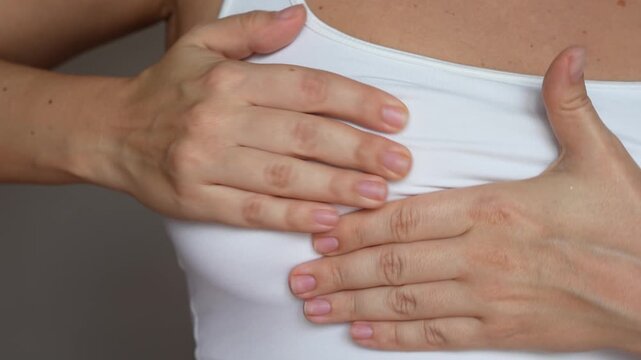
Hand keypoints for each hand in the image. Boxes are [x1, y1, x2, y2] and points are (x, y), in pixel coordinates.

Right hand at [100, 5, 411, 230]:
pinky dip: (293, 218)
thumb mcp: (201, 45)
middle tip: (402, 162)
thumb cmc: (167, 89)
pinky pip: (253, 211)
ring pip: (284, 176)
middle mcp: (219, 119)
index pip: (306, 87)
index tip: (395, 116)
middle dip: (358, 149)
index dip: (355, 101)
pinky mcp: (197, 200)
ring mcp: (207, 163)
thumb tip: (300, 15)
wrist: (111, 133)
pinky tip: (329, 220)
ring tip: (379, 193)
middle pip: (303, 134)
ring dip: (336, 186)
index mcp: (228, 79)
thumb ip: (252, 31)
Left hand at [289, 47, 640, 352]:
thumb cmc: (628, 225)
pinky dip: (397, 338)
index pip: (406, 218)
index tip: (322, 232)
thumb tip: (566, 56)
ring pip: (405, 303)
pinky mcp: (502, 332)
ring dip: (354, 305)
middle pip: (392, 263)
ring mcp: (488, 298)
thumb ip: (568, 107)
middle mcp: (481, 256)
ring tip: (315, 308)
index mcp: (494, 209)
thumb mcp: (600, 157)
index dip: (358, 226)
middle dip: (338, 272)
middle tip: (298, 279)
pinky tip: (364, 337)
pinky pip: (437, 336)